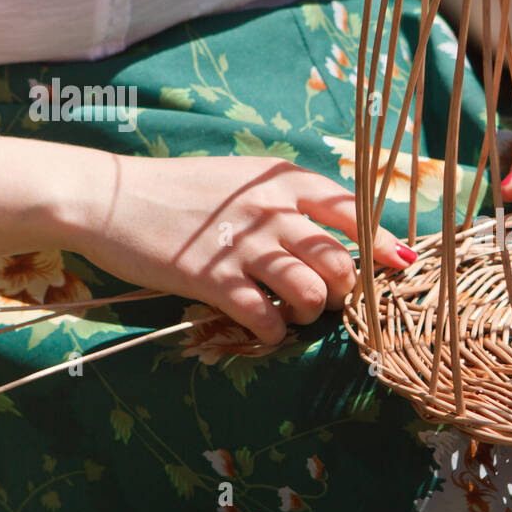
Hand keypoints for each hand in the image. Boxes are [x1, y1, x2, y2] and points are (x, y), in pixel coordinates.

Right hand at [72, 155, 414, 345]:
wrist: (110, 198)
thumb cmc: (182, 191)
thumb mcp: (245, 179)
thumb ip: (289, 200)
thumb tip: (335, 233)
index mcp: (284, 181)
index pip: (354, 210)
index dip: (382, 242)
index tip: (401, 264)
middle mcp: (273, 211)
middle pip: (341, 262)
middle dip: (344, 291)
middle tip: (326, 298)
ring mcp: (245, 246)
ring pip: (313, 293)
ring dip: (311, 313)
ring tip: (295, 313)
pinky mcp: (213, 280)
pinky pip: (267, 318)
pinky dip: (274, 332)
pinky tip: (264, 328)